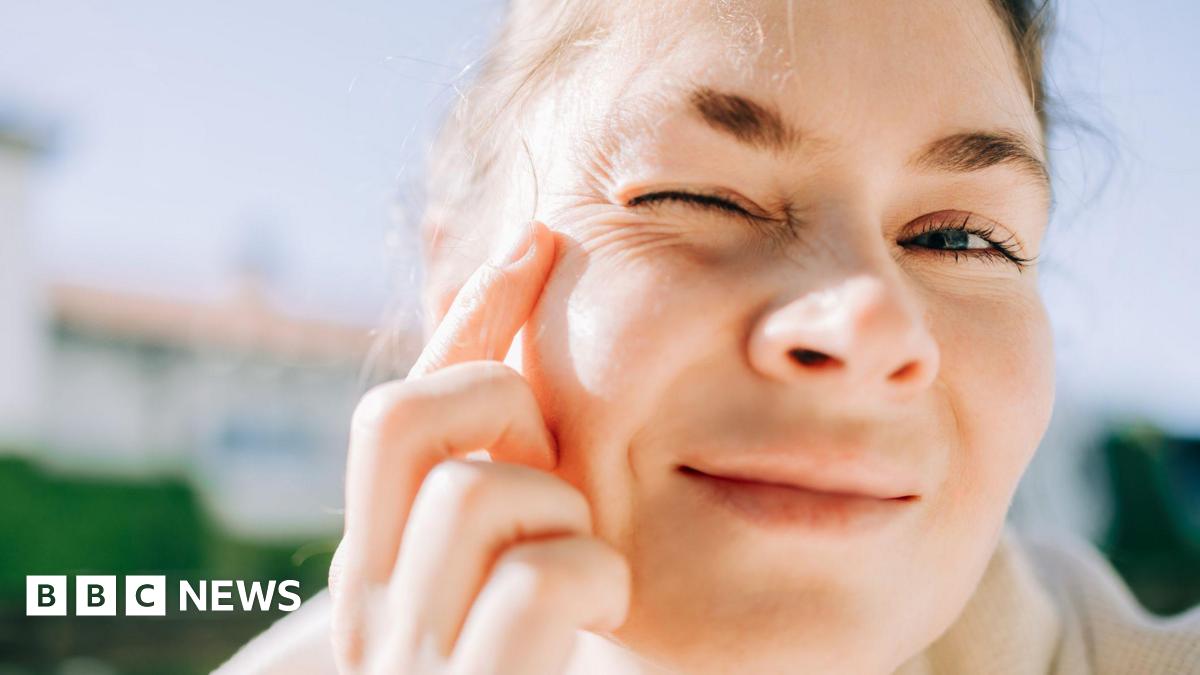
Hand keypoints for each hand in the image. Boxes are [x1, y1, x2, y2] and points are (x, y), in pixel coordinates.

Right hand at [328, 221, 631, 673]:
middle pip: (403, 414)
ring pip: (481, 487)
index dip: (473, 309)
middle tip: (557, 476)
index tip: (541, 239)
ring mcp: (414, 654)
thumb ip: (523, 481)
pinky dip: (588, 579)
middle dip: (500, 411)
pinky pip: (540, 574)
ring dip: (560, 513)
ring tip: (585, 573)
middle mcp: (372, 603)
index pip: (402, 400)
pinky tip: (599, 618)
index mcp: (380, 564)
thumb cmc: (550, 673)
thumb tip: (542, 352)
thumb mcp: (525, 568)